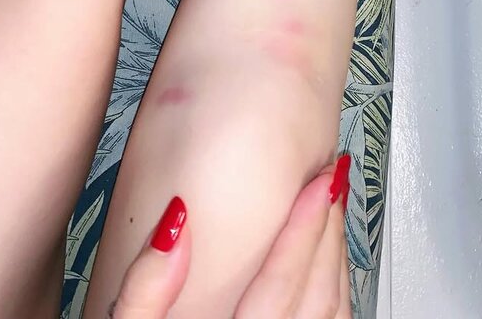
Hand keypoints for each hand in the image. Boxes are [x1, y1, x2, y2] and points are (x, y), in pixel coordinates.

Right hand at [108, 155, 352, 317]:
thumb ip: (144, 291)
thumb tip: (176, 221)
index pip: (280, 287)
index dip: (305, 227)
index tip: (318, 182)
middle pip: (319, 300)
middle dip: (328, 233)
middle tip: (331, 180)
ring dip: (337, 261)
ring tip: (331, 214)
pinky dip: (336, 296)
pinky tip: (327, 269)